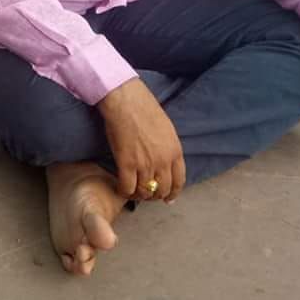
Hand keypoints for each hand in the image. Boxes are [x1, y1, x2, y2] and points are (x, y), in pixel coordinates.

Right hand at [97, 78, 184, 202]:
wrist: (126, 100)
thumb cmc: (144, 108)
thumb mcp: (166, 129)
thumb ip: (168, 148)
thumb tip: (165, 161)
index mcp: (175, 151)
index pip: (179, 181)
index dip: (172, 193)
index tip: (167, 199)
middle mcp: (163, 161)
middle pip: (162, 190)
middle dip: (154, 196)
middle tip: (146, 195)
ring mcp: (145, 164)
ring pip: (145, 192)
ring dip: (138, 195)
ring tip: (132, 192)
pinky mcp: (126, 163)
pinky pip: (127, 188)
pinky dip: (124, 192)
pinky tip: (120, 188)